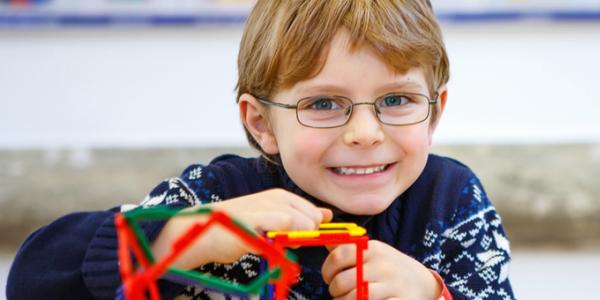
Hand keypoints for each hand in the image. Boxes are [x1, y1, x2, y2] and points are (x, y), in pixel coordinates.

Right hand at [151, 188, 331, 268]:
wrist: (205, 231)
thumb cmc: (240, 227)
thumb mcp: (274, 218)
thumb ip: (301, 216)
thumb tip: (327, 214)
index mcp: (281, 196)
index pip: (315, 213)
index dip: (310, 231)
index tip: (294, 238)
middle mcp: (275, 198)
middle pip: (312, 220)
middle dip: (304, 236)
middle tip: (280, 241)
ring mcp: (264, 208)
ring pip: (299, 223)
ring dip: (292, 239)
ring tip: (271, 241)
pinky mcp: (253, 222)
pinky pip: (281, 229)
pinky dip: (279, 241)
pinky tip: (264, 243)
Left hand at [321, 240, 440, 299]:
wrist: (422, 283)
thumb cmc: (389, 267)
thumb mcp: (372, 252)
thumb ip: (348, 247)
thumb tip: (323, 238)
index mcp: (372, 249)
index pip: (339, 255)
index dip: (327, 269)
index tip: (328, 277)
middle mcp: (382, 265)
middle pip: (343, 281)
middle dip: (334, 290)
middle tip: (337, 292)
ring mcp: (392, 285)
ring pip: (355, 298)